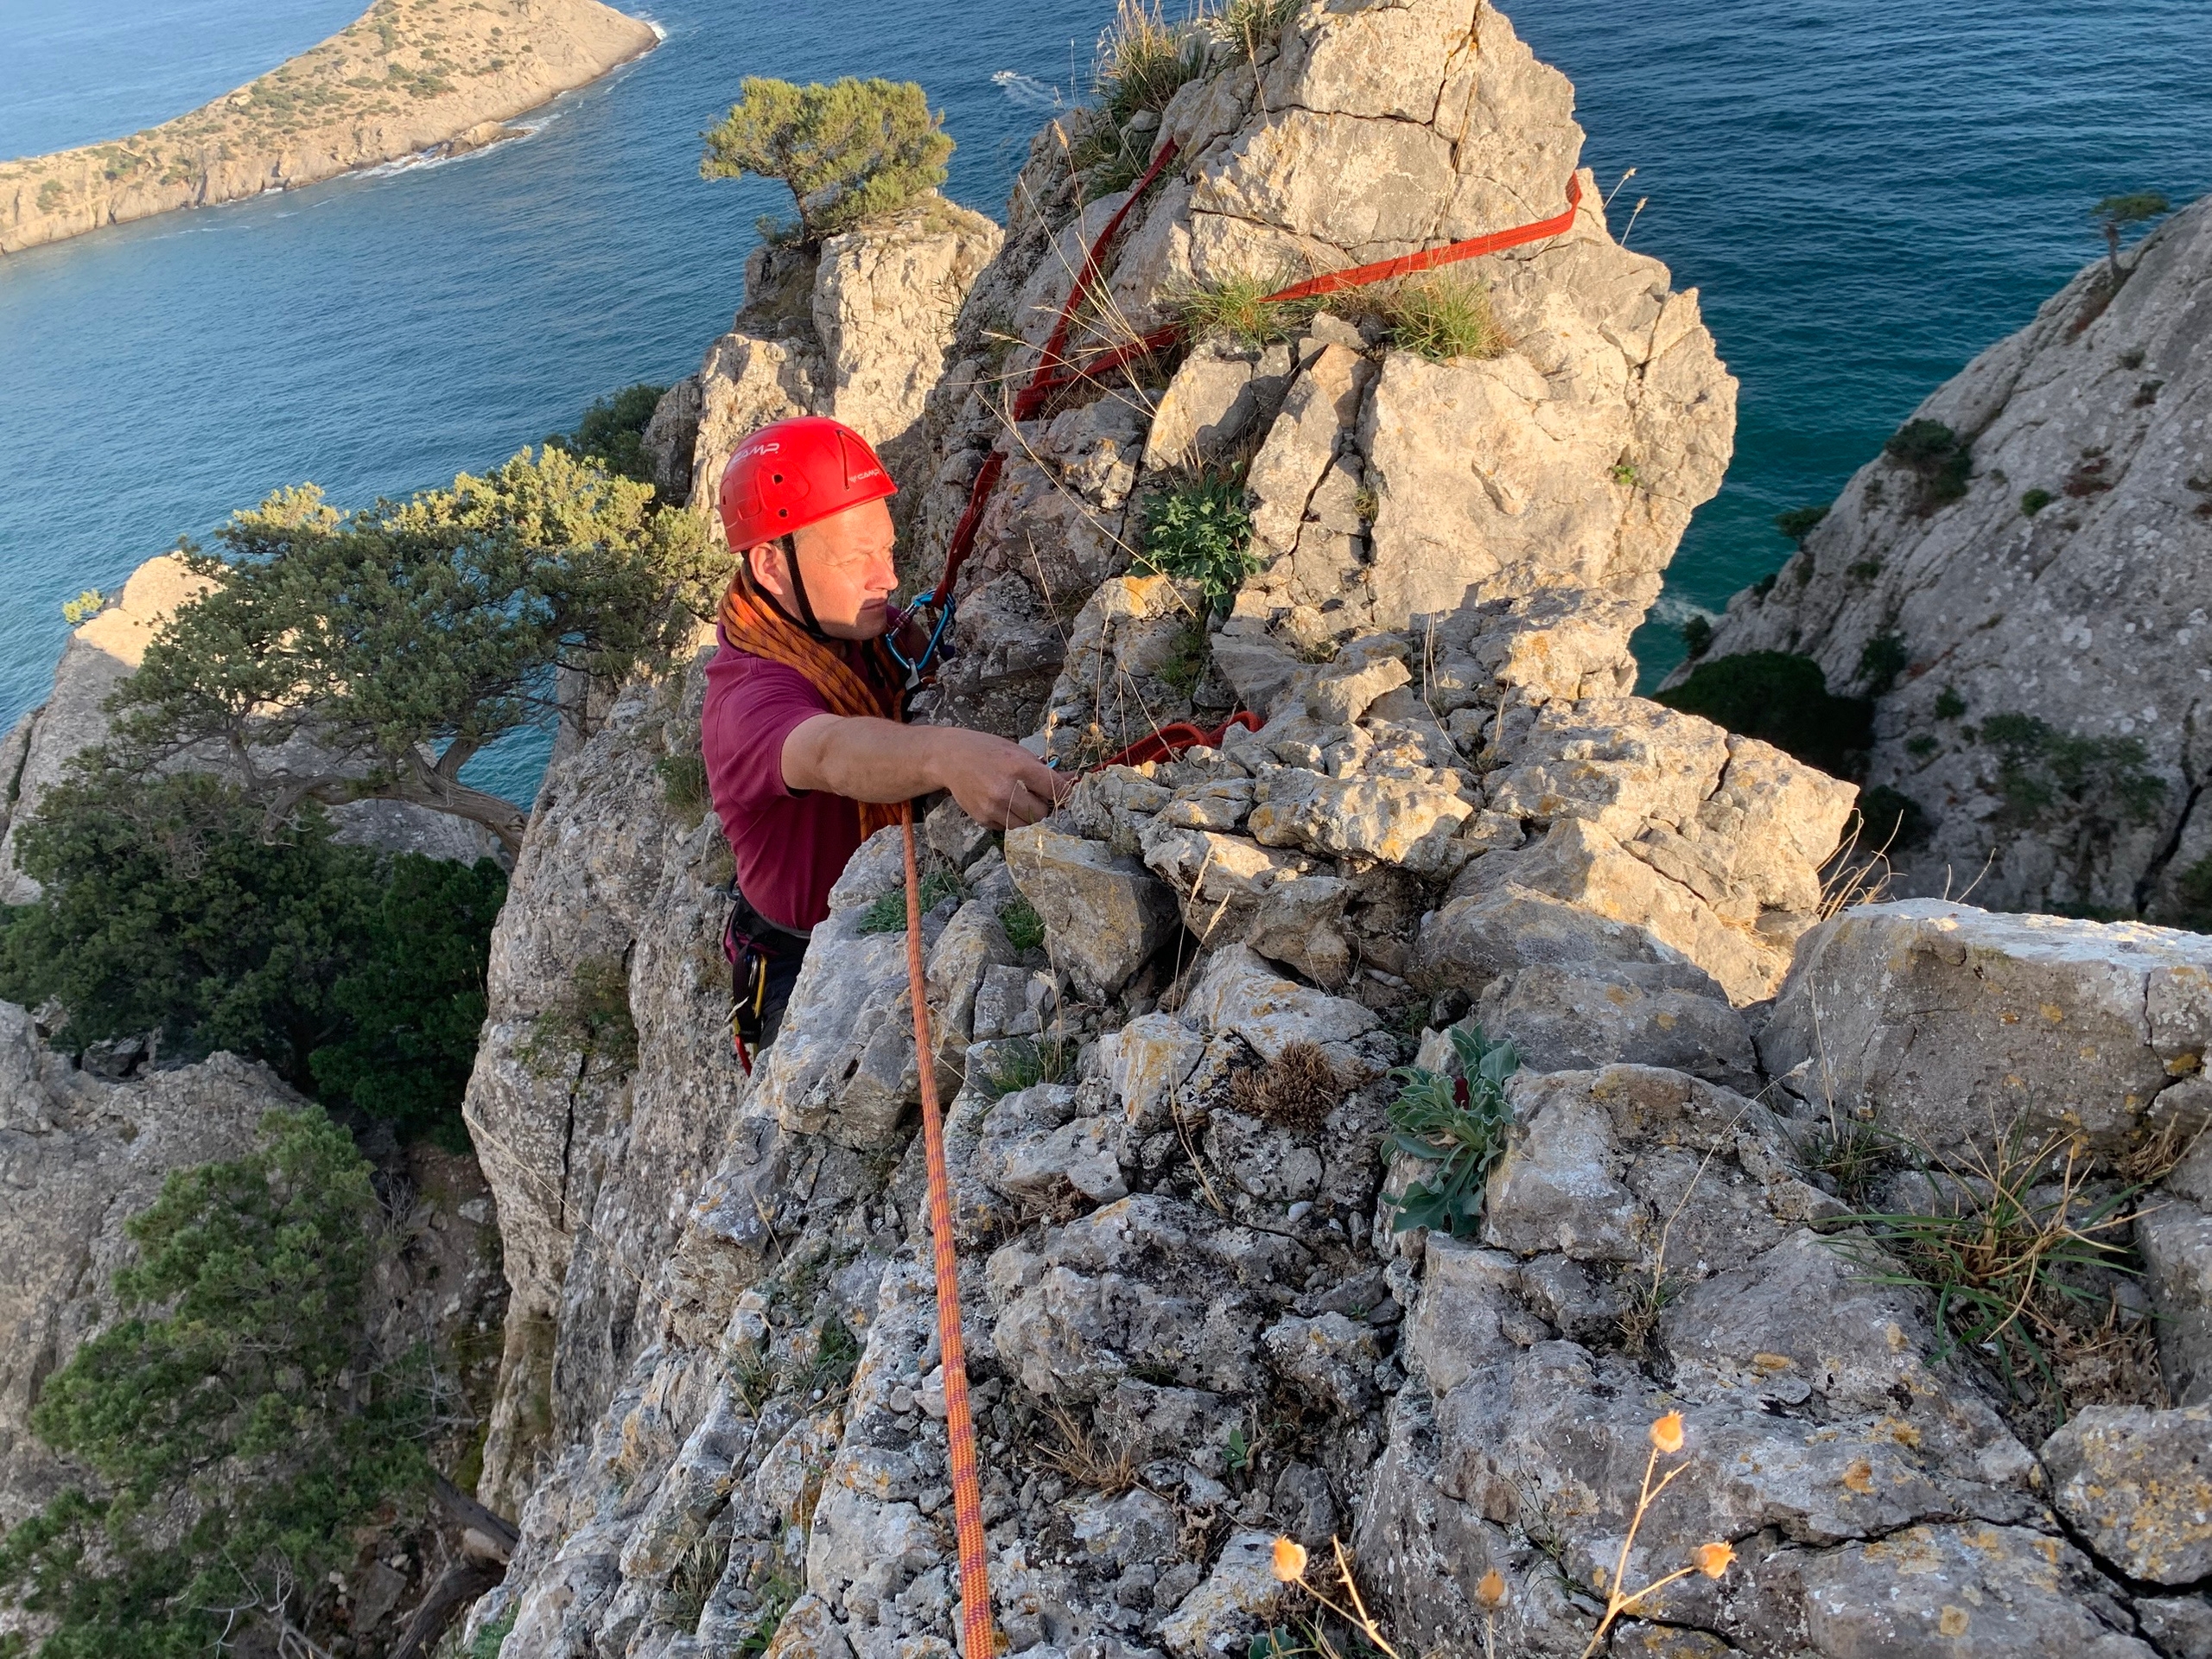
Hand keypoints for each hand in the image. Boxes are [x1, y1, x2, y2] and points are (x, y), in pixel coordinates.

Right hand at [927, 727, 1070, 829]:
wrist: (948, 758)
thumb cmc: (986, 750)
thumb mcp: (1017, 751)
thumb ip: (1044, 769)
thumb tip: (1071, 780)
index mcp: (1017, 766)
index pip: (1054, 789)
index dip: (1065, 793)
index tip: (1067, 795)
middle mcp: (1004, 789)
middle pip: (1041, 813)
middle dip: (1044, 807)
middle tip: (1039, 798)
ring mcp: (992, 806)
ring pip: (1026, 826)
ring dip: (1029, 817)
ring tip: (1021, 801)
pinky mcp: (982, 818)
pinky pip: (1007, 828)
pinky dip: (1010, 819)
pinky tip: (1003, 804)